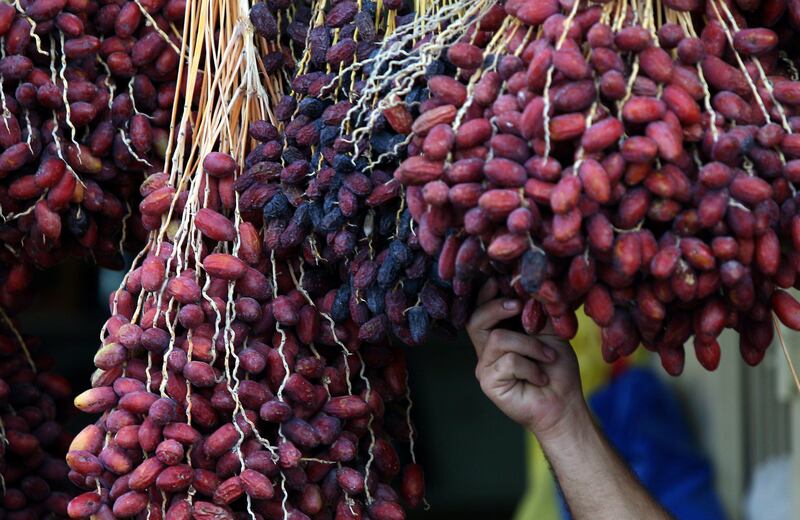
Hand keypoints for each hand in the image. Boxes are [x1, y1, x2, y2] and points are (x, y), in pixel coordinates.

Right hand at [466, 279, 586, 439]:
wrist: (564, 403)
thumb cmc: (557, 369)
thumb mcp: (550, 331)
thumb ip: (536, 309)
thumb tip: (530, 282)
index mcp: (498, 334)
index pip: (481, 309)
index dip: (486, 294)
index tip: (499, 279)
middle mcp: (486, 350)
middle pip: (475, 319)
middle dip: (497, 307)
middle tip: (519, 305)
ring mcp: (485, 367)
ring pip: (498, 339)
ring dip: (530, 346)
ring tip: (548, 357)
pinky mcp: (489, 382)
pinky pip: (508, 361)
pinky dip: (531, 367)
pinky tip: (540, 378)